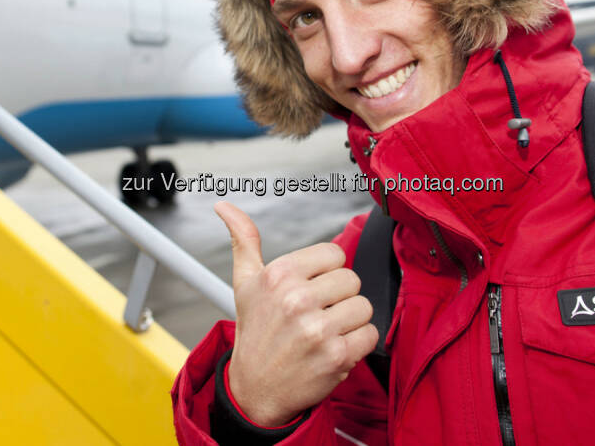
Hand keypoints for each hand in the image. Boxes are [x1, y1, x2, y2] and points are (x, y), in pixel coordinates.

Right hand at [215, 201, 378, 426]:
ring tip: (325, 332)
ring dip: (350, 322)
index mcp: (279, 275)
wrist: (254, 390)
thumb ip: (243, 239)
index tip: (310, 291)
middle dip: (338, 298)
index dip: (326, 274)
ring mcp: (318, 329)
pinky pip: (370, 334)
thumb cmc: (255, 332)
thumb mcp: (245, 283)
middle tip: (316, 315)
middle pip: (351, 279)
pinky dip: (358, 344)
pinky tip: (333, 349)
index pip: (334, 254)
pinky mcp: (337, 356)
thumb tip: (224, 205)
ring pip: (364, 306)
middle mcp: (297, 299)